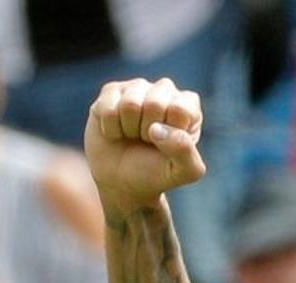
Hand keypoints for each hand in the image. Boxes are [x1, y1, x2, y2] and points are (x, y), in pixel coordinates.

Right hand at [83, 78, 205, 216]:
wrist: (121, 182)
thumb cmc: (155, 173)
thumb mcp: (183, 172)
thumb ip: (185, 152)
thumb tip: (157, 129)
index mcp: (187, 105)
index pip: (179, 109)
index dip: (168, 134)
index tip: (165, 145)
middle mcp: (164, 90)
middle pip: (154, 103)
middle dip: (146, 132)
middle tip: (145, 141)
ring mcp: (136, 88)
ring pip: (130, 104)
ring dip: (128, 129)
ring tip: (131, 136)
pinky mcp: (111, 92)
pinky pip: (107, 107)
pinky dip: (110, 128)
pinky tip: (116, 132)